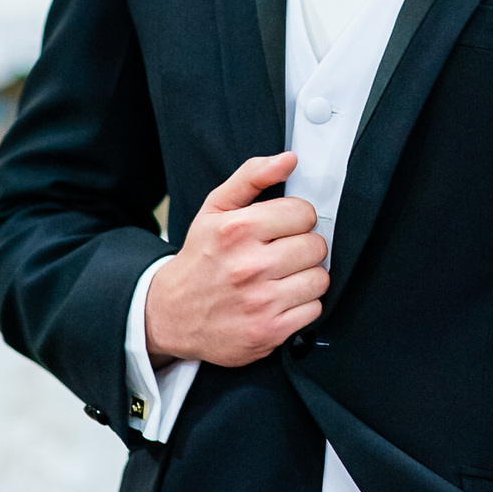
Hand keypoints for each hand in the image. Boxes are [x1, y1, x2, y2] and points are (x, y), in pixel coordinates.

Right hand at [144, 152, 328, 368]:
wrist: (172, 314)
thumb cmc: (200, 258)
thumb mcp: (215, 209)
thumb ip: (252, 177)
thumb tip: (289, 160)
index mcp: (237, 229)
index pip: (303, 213)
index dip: (296, 218)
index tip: (283, 227)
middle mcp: (249, 265)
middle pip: (315, 246)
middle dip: (303, 247)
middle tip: (282, 253)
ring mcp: (260, 301)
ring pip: (320, 278)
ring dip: (306, 277)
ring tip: (283, 277)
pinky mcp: (269, 331)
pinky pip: (314, 309)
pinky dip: (302, 305)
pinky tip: (281, 299)